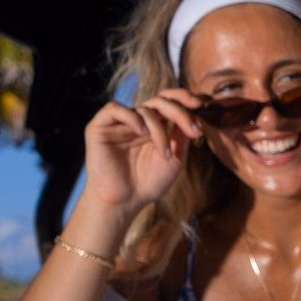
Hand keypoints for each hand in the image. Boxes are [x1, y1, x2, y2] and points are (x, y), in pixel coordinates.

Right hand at [77, 88, 203, 225]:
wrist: (125, 202)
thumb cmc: (148, 184)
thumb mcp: (174, 159)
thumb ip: (182, 136)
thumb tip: (195, 114)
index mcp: (154, 127)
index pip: (168, 102)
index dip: (183, 98)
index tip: (200, 105)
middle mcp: (137, 122)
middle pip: (159, 101)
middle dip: (179, 111)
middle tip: (192, 128)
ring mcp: (119, 123)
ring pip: (143, 109)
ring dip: (159, 129)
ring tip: (163, 152)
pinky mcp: (100, 127)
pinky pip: (114, 109)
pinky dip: (131, 117)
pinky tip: (141, 132)